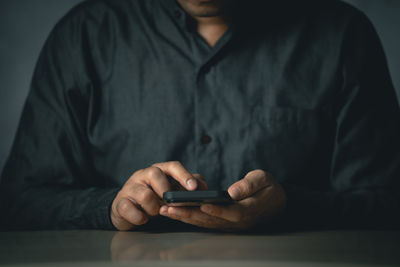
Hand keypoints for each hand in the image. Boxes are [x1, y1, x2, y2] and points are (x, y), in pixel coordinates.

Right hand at [111, 161, 206, 230]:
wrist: (127, 208)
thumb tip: (203, 186)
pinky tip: (143, 219)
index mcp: (159, 170)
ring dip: (153, 208)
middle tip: (170, 203)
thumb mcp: (170, 191)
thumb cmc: (153, 197)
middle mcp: (144, 175)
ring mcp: (130, 187)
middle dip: (165, 190)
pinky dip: (139, 217)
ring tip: (155, 213)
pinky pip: (129, 208)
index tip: (194, 188)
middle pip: (155, 174)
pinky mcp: (120, 202)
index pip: (172, 166)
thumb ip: (187, 186)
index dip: (184, 175)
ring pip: (144, 194)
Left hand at [159, 169, 285, 230]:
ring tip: (165, 210)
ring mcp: (230, 225)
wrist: (276, 203)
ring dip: (184, 217)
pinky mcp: (224, 223)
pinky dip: (189, 218)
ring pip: (205, 223)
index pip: (231, 212)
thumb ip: (249, 185)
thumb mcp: (265, 179)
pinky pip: (205, 222)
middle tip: (168, 208)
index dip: (215, 210)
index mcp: (249, 210)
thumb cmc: (270, 188)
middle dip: (188, 214)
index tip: (199, 204)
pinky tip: (175, 212)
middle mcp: (238, 222)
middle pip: (211, 220)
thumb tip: (231, 192)